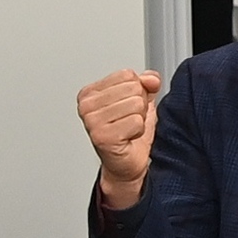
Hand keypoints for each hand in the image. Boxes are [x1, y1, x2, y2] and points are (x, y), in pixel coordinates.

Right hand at [77, 67, 163, 208]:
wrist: (126, 162)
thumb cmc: (129, 132)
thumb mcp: (141, 99)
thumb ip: (147, 82)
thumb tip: (151, 79)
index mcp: (90, 93)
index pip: (127, 74)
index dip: (137, 91)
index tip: (126, 107)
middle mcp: (86, 106)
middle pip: (133, 88)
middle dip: (139, 105)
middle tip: (128, 120)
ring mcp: (92, 121)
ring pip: (136, 104)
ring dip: (139, 119)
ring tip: (128, 129)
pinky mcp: (102, 137)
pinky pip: (136, 122)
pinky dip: (138, 131)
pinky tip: (128, 138)